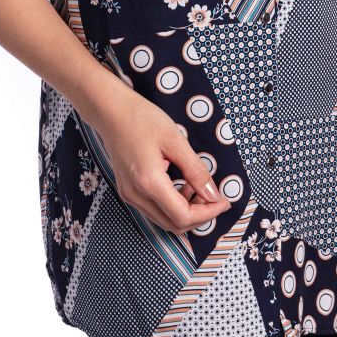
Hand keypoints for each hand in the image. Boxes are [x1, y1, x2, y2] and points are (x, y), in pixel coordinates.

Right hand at [82, 75, 228, 235]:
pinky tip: (181, 186)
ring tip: (198, 187)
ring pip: (164, 221)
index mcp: (149, 182)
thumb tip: (213, 194)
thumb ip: (195, 170)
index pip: (183, 216)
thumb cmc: (142, 119)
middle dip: (199, 216)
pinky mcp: (127, 192)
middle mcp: (136, 195)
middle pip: (174, 225)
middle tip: (215, 196)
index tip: (225, 200)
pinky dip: (172, 206)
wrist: (110, 111)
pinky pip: (154, 210)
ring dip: (186, 212)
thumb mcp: (175, 139)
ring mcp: (129, 196)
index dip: (208, 213)